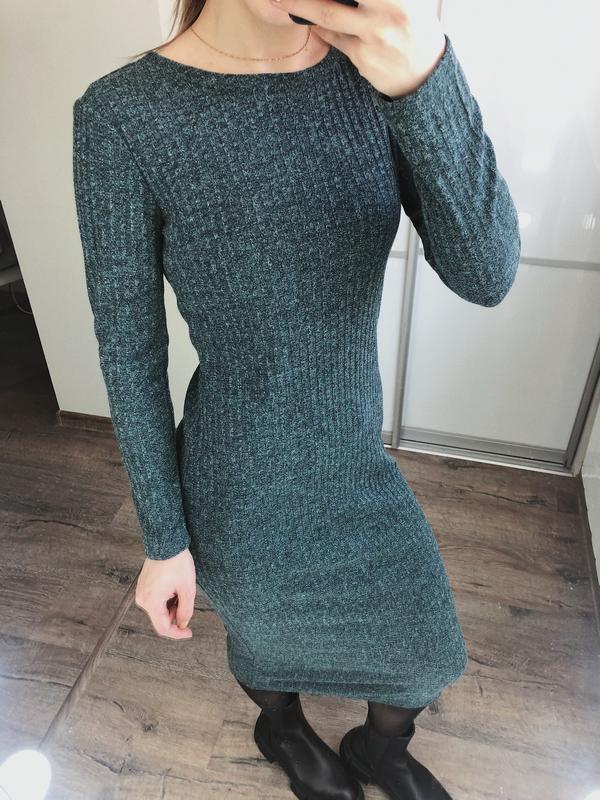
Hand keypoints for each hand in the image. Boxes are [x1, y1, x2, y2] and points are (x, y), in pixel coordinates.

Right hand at [134, 547, 196, 639]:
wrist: (166, 542)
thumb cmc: (177, 563)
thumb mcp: (187, 589)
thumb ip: (185, 611)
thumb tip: (182, 624)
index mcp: (151, 602)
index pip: (163, 628)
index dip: (177, 633)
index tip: (189, 632)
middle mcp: (142, 599)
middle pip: (160, 619)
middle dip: (175, 616)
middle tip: (186, 601)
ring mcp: (141, 592)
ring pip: (158, 610)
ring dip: (171, 607)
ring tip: (180, 590)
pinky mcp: (143, 586)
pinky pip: (155, 601)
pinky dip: (166, 600)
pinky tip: (174, 588)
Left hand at [270, 0, 446, 98]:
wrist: (426, 75)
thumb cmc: (415, 29)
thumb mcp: (407, 2)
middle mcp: (388, 12)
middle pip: (334, 1)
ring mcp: (374, 36)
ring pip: (328, 15)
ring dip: (301, 6)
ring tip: (280, 0)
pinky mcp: (363, 57)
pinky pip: (334, 37)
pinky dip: (322, 27)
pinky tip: (314, 21)